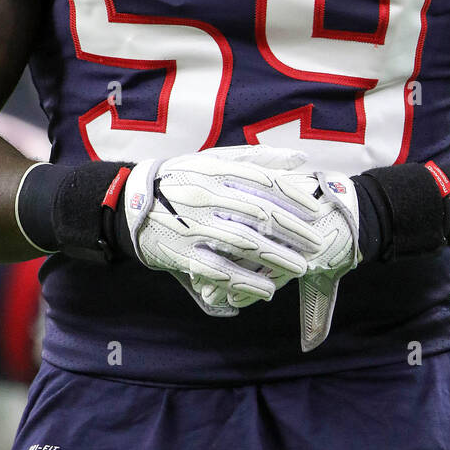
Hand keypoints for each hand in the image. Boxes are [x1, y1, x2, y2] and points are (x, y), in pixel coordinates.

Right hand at [149, 151, 360, 348]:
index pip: (265, 181)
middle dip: (293, 230)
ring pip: (244, 243)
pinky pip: (219, 270)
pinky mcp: (183, 253)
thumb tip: (300, 159)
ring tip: (301, 267)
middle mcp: (207, 196)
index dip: (294, 196)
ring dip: (277, 257)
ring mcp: (194, 225)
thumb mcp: (215, 160)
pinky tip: (268, 290)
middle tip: (317, 243)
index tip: (315, 210)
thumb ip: (258, 159)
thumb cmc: (184, 179)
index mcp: (216, 170)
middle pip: (260, 213)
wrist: (133, 203)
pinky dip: (246, 282)